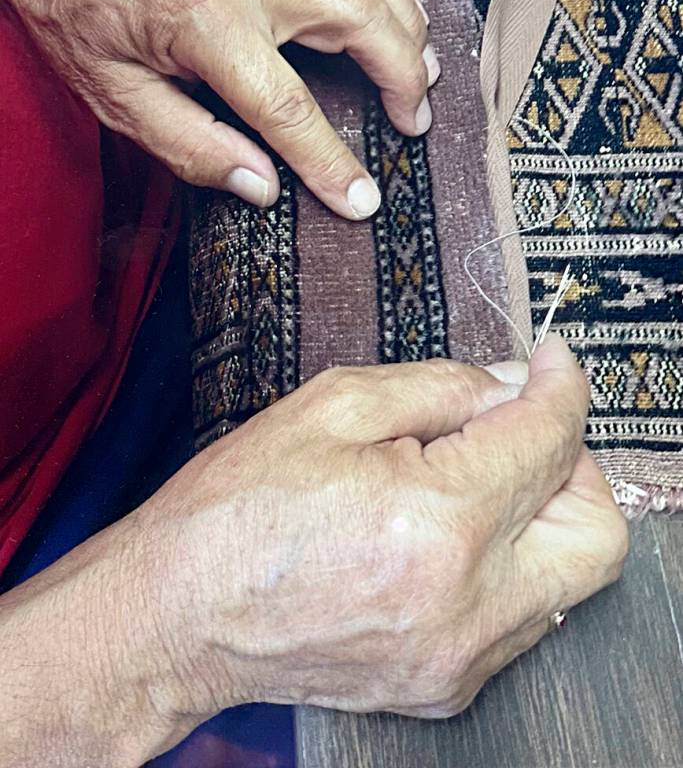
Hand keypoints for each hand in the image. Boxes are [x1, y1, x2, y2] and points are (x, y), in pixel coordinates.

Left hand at [0, 0, 437, 218]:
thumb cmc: (84, 20)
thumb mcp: (119, 101)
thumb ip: (192, 149)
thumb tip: (263, 187)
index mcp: (200, 18)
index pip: (286, 106)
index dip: (329, 162)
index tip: (362, 200)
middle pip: (360, 19)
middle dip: (403, 76)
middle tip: (414, 123)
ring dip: (408, 23)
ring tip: (423, 73)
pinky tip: (399, 10)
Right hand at [145, 335, 627, 720]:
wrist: (177, 616)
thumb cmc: (237, 509)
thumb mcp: (334, 407)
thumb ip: (445, 386)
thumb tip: (514, 383)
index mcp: (437, 523)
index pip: (549, 442)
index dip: (561, 387)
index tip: (553, 364)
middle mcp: (466, 605)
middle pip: (597, 532)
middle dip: (573, 464)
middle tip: (521, 429)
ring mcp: (459, 658)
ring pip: (569, 580)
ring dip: (540, 515)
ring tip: (470, 479)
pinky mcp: (445, 685)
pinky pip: (519, 616)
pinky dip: (506, 563)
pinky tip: (446, 534)